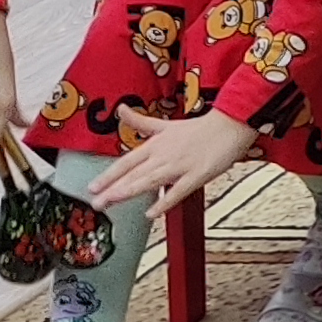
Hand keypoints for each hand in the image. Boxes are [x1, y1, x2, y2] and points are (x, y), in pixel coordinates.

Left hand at [89, 110, 256, 214]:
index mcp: (156, 144)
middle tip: (96, 203)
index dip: (108, 175)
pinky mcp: (198, 174)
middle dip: (113, 189)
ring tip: (112, 202)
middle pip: (134, 174)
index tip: (92, 188)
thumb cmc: (199, 128)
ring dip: (130, 191)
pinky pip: (178, 190)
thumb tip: (121, 109)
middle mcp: (164, 155)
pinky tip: (152, 213)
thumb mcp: (165, 124)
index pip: (127, 162)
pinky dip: (164, 201)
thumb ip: (140, 121)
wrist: (230, 124)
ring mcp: (180, 165)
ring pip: (150, 180)